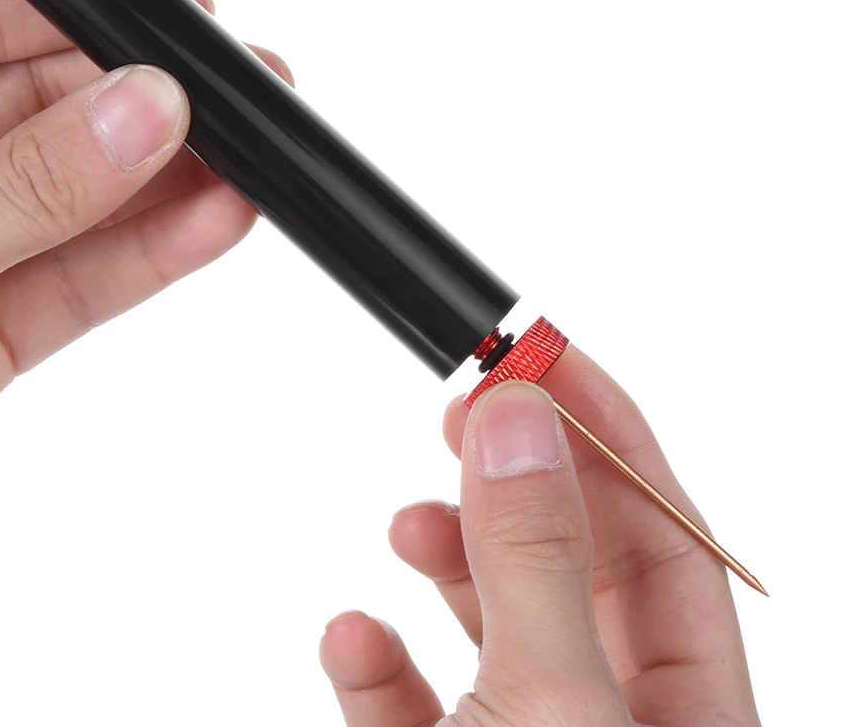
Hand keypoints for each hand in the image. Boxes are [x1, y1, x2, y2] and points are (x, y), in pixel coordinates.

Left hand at [0, 0, 290, 591]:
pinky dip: (147, 257)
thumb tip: (142, 110)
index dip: (69, 9)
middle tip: (229, 100)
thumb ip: (28, 189)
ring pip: (72, 202)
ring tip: (247, 161)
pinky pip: (78, 281)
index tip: (167, 15)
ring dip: (163, 183)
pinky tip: (214, 223)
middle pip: (36, 111)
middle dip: (137, 104)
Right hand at [320, 347, 760, 725]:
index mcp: (692, 719)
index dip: (610, 434)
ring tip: (408, 523)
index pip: (669, 538)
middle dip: (514, 477)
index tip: (547, 355)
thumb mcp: (548, 709)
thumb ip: (534, 561)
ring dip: (444, 560)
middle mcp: (615, 724)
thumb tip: (517, 419)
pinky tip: (353, 637)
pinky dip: (377, 661)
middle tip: (466, 407)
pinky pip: (415, 700)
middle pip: (576, 564)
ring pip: (495, 623)